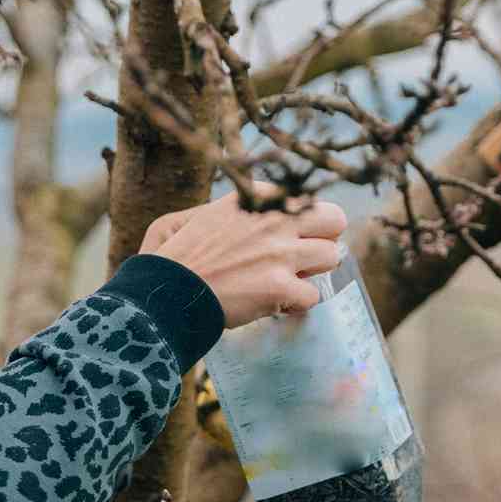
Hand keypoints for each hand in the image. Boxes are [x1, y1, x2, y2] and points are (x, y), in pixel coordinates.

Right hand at [141, 185, 347, 327]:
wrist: (165, 291)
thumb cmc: (174, 257)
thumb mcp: (191, 216)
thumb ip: (226, 210)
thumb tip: (246, 213)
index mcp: (256, 196)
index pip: (307, 200)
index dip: (299, 224)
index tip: (283, 239)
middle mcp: (275, 218)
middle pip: (335, 220)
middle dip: (322, 240)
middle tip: (301, 258)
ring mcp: (281, 252)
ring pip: (331, 256)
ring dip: (312, 273)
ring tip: (286, 282)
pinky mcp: (281, 286)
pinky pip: (313, 295)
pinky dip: (296, 305)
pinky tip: (275, 305)